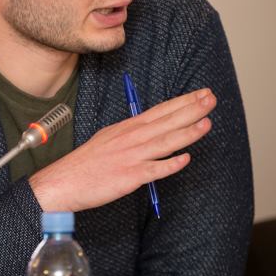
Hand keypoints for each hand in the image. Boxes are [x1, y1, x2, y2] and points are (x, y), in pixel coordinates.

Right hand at [29, 88, 215, 211]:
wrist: (64, 181)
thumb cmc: (86, 163)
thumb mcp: (109, 138)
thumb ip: (130, 133)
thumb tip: (150, 129)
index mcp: (127, 128)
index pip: (160, 111)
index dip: (182, 102)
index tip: (200, 94)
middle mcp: (131, 138)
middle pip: (166, 122)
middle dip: (191, 109)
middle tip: (211, 98)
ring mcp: (131, 157)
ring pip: (164, 142)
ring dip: (187, 132)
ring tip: (207, 122)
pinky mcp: (129, 177)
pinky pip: (153, 170)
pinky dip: (170, 164)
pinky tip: (185, 159)